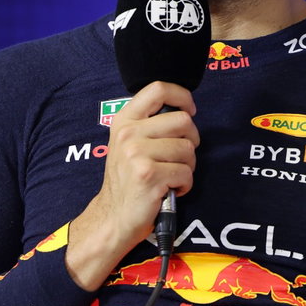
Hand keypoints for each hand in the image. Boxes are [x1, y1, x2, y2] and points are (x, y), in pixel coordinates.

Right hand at [64, 81, 198, 289]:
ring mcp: (137, 154)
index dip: (182, 96)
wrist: (114, 216)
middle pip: (183, 121)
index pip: (158, 89)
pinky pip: (186, 173)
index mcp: (124, 121)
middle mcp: (128, 134)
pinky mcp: (149, 175)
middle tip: (179, 157)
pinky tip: (170, 189)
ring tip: (171, 176)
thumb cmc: (128, 180)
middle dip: (190, 141)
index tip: (189, 110)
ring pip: (188, 149)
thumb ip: (149, 124)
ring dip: (187, 167)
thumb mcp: (129, 144)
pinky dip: (184, 185)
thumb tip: (185, 111)